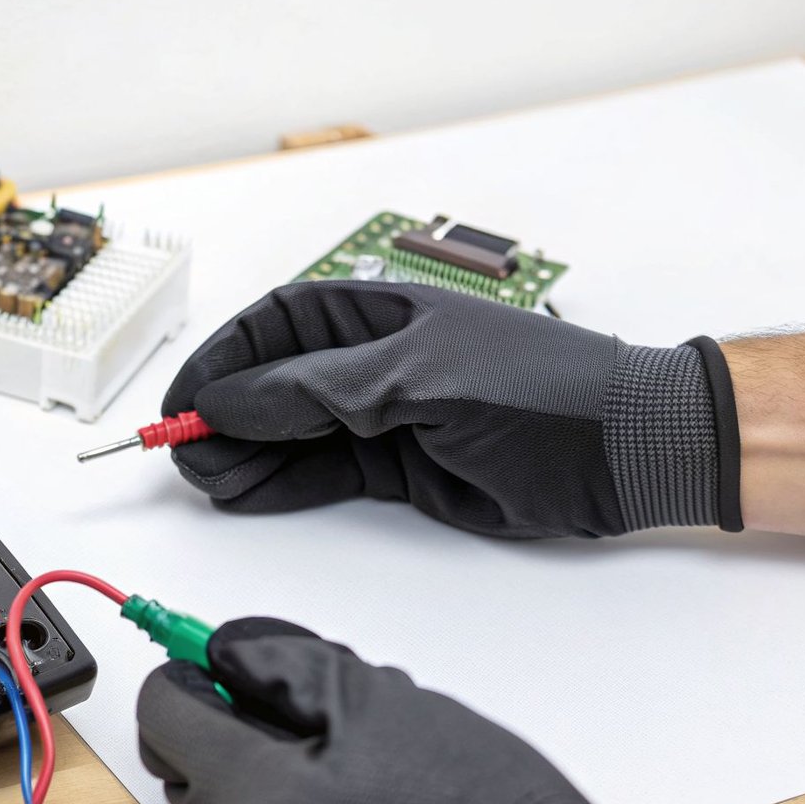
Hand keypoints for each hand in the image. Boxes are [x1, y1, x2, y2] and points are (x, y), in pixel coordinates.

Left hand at [137, 618, 692, 803]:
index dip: (190, 674)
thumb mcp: (378, 701)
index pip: (161, 716)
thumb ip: (280, 664)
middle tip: (311, 716)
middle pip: (188, 771)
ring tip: (349, 775)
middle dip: (232, 731)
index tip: (216, 662)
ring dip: (259, 786)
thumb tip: (224, 652)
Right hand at [163, 281, 741, 537]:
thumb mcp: (417, 377)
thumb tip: (234, 398)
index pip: (275, 326)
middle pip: (274, 382)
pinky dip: (280, 485)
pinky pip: (320, 473)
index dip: (222, 360)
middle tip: (188, 452)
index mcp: (379, 311)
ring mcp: (383, 415)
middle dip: (225, 414)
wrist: (621, 450)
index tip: (183, 400)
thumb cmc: (537, 389)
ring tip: (208, 479)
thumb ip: (320, 390)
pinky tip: (244, 493)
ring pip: (291, 433)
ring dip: (245, 454)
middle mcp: (373, 360)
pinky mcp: (397, 468)